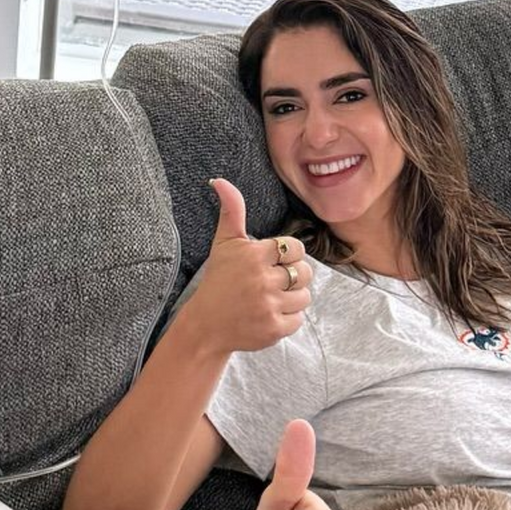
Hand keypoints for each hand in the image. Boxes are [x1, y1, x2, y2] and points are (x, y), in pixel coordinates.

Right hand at [172, 179, 312, 355]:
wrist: (205, 326)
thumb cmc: (218, 282)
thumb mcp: (224, 244)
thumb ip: (231, 211)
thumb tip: (220, 181)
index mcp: (255, 255)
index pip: (296, 248)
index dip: (289, 256)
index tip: (274, 263)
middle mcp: (263, 279)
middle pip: (305, 272)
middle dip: (293, 277)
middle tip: (274, 282)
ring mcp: (269, 305)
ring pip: (304, 297)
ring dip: (292, 299)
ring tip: (271, 299)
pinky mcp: (274, 328)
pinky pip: (298, 319)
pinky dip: (287, 319)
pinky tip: (269, 314)